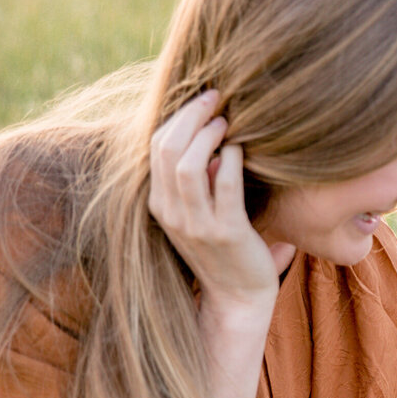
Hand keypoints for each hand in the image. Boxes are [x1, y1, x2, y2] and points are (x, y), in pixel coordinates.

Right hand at [148, 90, 294, 319]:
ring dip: (208, 135)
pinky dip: (231, 159)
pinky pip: (224, 184)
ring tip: (227, 122)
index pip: (156, 148)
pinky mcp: (226, 232)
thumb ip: (198, 180)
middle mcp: (172, 214)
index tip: (202, 101)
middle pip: (167, 150)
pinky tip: (240, 150)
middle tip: (215, 99)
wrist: (238, 298)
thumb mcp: (200, 213)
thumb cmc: (224, 250)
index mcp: (161, 206)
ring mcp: (197, 225)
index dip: (177, 118)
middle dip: (190, 116)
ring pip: (188, 165)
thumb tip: (210, 142)